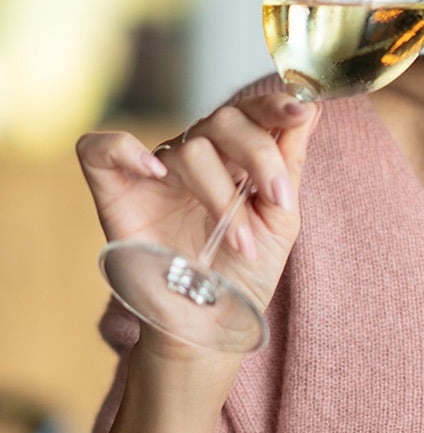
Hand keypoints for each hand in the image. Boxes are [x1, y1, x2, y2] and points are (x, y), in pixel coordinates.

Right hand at [76, 89, 319, 341]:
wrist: (209, 327)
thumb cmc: (243, 274)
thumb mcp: (280, 218)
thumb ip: (290, 162)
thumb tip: (312, 105)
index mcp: (234, 158)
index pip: (251, 113)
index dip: (273, 105)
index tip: (301, 111)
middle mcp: (194, 158)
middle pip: (223, 121)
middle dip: (258, 154)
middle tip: (277, 196)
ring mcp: (154, 173)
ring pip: (188, 147)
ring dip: (221, 194)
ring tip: (240, 242)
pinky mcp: (114, 193)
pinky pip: (101, 149)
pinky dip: (125, 150)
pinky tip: (155, 173)